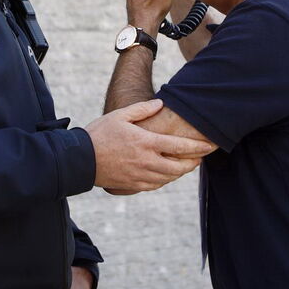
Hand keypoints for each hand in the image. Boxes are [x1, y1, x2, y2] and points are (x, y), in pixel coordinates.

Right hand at [86, 99, 213, 191]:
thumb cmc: (99, 134)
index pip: (179, 146)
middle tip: (201, 156)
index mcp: (146, 142)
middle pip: (179, 166)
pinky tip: (168, 174)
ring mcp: (140, 175)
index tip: (209, 145)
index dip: (197, 147)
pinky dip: (167, 179)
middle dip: (194, 162)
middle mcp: (146, 161)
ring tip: (188, 164)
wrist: (80, 160)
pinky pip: (156, 185)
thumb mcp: (120, 115)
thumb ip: (142, 109)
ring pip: (169, 177)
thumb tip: (160, 103)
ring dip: (181, 171)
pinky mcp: (133, 185)